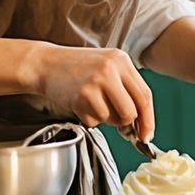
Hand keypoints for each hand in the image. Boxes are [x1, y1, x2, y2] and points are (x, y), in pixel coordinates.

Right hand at [32, 44, 154, 141]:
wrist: (46, 63)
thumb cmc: (77, 68)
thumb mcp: (107, 67)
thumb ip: (125, 88)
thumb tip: (140, 121)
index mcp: (122, 60)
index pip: (145, 95)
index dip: (148, 119)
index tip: (146, 134)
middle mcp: (112, 69)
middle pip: (133, 111)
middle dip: (125, 123)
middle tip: (113, 118)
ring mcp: (97, 81)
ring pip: (115, 118)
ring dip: (105, 119)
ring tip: (92, 103)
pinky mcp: (82, 95)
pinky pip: (96, 120)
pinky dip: (90, 119)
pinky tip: (80, 104)